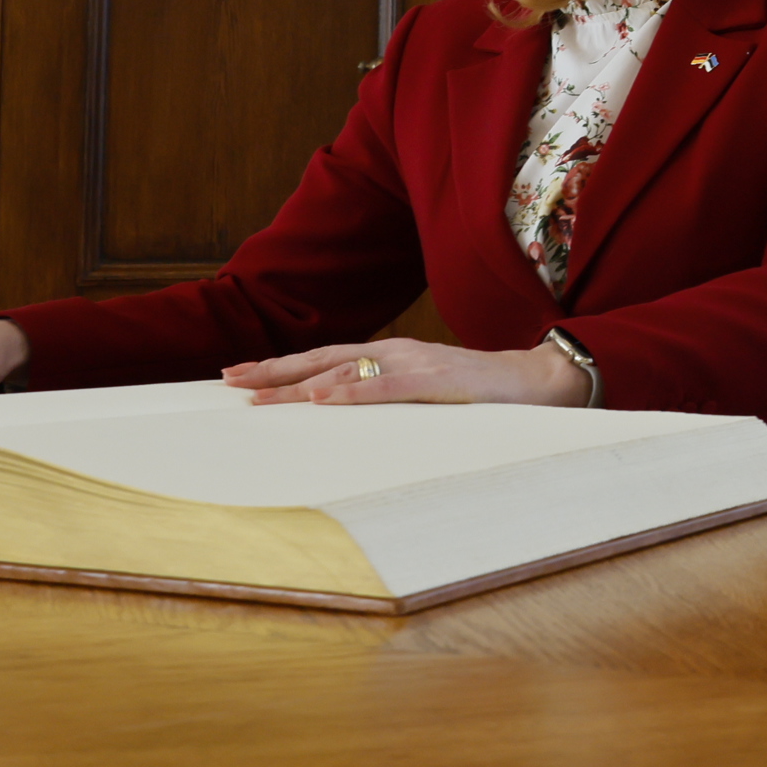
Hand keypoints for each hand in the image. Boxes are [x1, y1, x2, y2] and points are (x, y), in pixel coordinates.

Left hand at [226, 337, 587, 407]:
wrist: (538, 381)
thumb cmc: (482, 392)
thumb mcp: (426, 393)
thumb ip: (391, 396)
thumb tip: (346, 414)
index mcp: (391, 355)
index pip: (324, 358)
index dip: (282, 366)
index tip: (240, 375)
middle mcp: (395, 352)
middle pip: (321, 360)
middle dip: (272, 370)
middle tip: (228, 379)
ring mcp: (415, 364)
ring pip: (343, 373)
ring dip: (297, 386)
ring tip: (259, 395)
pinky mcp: (437, 382)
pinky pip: (385, 388)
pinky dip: (350, 394)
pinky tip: (321, 401)